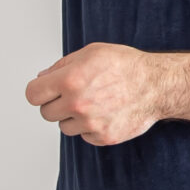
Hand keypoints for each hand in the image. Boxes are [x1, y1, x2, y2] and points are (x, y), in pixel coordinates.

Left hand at [25, 43, 165, 145]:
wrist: (157, 85)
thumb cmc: (126, 66)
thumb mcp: (91, 53)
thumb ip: (62, 66)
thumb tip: (43, 77)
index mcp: (70, 80)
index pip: (32, 94)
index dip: (39, 91)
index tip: (46, 90)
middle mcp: (77, 104)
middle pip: (46, 113)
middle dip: (56, 103)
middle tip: (74, 95)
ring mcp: (90, 123)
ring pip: (64, 127)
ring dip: (73, 117)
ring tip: (93, 103)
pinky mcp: (103, 137)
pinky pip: (84, 136)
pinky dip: (90, 127)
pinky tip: (105, 113)